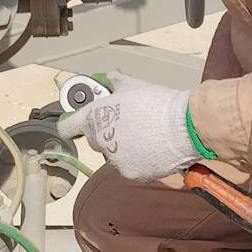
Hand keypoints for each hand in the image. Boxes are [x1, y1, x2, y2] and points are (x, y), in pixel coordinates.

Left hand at [59, 77, 196, 182]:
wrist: (184, 126)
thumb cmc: (157, 102)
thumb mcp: (132, 85)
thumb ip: (113, 82)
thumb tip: (107, 78)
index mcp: (93, 119)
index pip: (67, 127)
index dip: (71, 123)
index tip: (77, 122)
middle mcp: (99, 142)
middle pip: (95, 140)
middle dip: (107, 132)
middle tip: (128, 123)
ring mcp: (114, 160)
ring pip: (114, 154)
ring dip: (124, 147)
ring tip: (145, 136)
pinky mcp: (130, 173)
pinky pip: (130, 166)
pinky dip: (139, 160)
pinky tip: (152, 149)